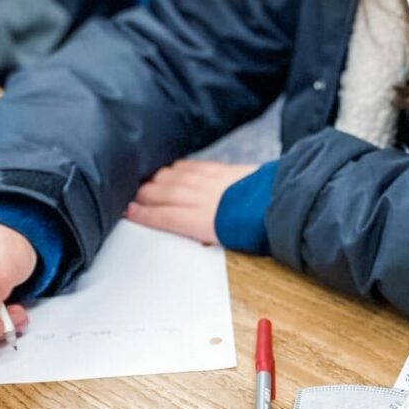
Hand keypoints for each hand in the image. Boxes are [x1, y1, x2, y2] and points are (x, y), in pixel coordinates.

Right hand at [126, 161, 257, 243]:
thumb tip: (200, 233)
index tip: (129, 212)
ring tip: (145, 182)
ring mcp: (211, 181)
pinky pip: (194, 167)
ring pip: (176, 178)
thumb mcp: (233, 242)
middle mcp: (201, 198)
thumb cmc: (260, 226)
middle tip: (129, 195)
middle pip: (165, 195)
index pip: (165, 217)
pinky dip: (179, 167)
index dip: (145, 215)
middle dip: (144, 195)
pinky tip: (172, 168)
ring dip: (157, 180)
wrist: (279, 201)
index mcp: (202, 220)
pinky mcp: (222, 169)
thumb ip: (211, 234)